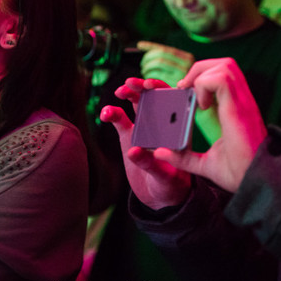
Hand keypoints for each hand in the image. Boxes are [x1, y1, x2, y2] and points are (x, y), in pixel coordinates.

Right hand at [101, 77, 191, 209]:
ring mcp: (144, 128)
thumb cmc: (171, 185)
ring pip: (134, 104)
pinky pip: (119, 120)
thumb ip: (151, 165)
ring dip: (126, 95)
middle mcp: (160, 124)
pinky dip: (111, 113)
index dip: (161, 88)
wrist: (158, 195)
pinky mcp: (128, 136)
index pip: (171, 99)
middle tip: (129, 84)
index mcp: (176, 128)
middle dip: (140, 86)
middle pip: (151, 96)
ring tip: (118, 94)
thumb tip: (133, 151)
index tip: (149, 84)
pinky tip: (105, 114)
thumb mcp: (165, 177)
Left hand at [138, 41, 194, 86]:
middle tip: (143, 64)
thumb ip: (168, 61)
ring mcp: (181, 73)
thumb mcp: (180, 70)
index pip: (166, 49)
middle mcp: (186, 63)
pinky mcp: (174, 83)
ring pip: (158, 63)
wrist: (194, 100)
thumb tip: (143, 46)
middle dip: (148, 58)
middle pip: (161, 54)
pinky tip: (148, 81)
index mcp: (187, 58)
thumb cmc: (183, 87)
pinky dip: (149, 75)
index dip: (151, 46)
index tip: (140, 45)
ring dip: (148, 67)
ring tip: (146, 72)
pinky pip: (156, 75)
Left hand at [153, 58, 266, 191]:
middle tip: (185, 89)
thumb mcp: (204, 164)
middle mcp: (241, 101)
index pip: (220, 76)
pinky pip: (221, 79)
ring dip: (203, 75)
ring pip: (225, 65)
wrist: (255, 182)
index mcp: (235, 109)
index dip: (200, 76)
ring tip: (194, 99)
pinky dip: (205, 85)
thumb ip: (183, 157)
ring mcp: (242, 102)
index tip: (182, 90)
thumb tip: (160, 153)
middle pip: (224, 63)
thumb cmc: (237, 173)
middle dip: (200, 69)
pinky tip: (201, 106)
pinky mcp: (240, 107)